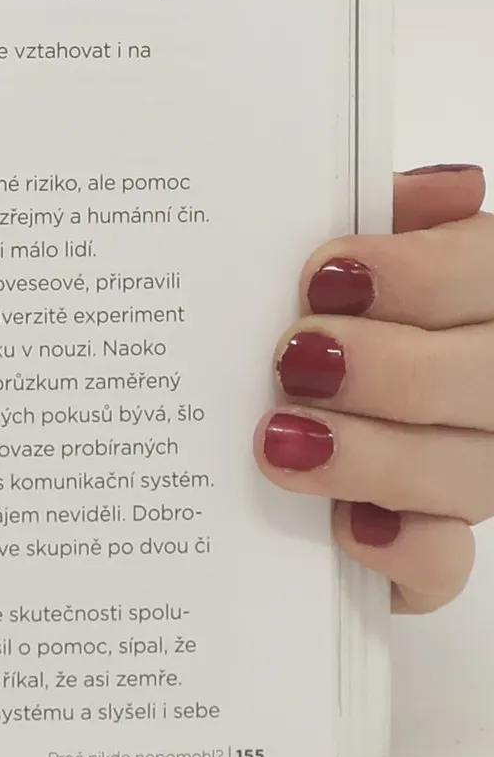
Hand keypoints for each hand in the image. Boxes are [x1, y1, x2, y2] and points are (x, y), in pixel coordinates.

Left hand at [256, 164, 490, 612]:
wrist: (300, 410)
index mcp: (485, 302)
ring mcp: (476, 473)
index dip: (423, 272)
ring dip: (379, 454)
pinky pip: (445, 564)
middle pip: (490, 379)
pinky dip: (403, 548)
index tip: (327, 274)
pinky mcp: (432, 553)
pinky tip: (349, 528)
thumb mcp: (356, 265)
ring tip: (284, 438)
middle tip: (295, 358)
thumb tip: (433, 192)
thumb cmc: (334, 325)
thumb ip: (394, 226)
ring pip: (474, 471)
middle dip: (394, 367)